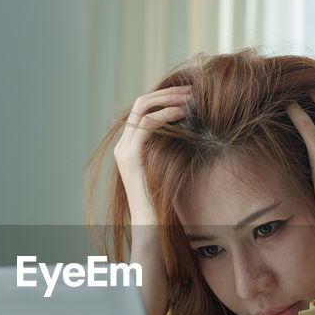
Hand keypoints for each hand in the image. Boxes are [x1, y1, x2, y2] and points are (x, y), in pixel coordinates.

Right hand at [114, 86, 191, 226]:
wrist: (152, 224)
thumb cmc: (165, 200)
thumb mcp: (168, 166)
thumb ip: (170, 148)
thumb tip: (190, 128)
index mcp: (130, 146)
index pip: (143, 110)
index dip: (164, 98)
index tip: (187, 96)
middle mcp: (123, 145)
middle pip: (141, 103)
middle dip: (167, 93)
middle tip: (191, 90)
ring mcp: (124, 150)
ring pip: (142, 108)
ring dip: (167, 99)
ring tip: (190, 98)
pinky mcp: (131, 157)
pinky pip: (147, 125)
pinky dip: (166, 115)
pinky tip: (182, 114)